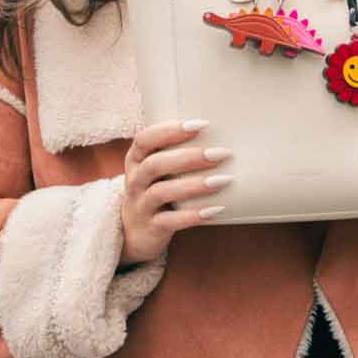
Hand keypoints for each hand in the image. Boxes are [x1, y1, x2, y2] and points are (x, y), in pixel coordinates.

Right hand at [119, 119, 232, 265]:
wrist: (135, 233)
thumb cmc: (155, 189)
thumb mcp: (157, 169)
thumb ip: (175, 152)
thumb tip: (222, 134)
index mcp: (136, 160)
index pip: (145, 139)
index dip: (169, 130)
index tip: (201, 124)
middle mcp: (134, 181)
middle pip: (155, 165)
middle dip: (188, 157)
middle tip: (220, 153)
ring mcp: (140, 206)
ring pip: (161, 192)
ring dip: (193, 185)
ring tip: (222, 181)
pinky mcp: (150, 228)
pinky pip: (169, 222)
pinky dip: (192, 215)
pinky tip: (215, 210)